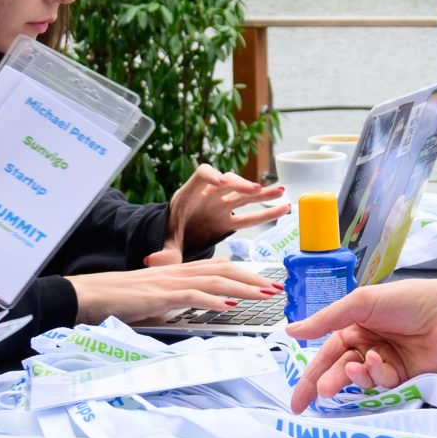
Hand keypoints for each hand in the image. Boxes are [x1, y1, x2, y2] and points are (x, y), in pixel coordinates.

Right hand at [71, 258, 282, 321]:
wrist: (89, 295)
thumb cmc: (118, 299)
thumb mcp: (154, 300)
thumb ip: (175, 302)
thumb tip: (193, 310)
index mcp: (178, 272)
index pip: (219, 269)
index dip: (245, 274)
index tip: (266, 283)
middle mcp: (178, 273)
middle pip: (224, 271)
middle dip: (254, 280)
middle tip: (277, 289)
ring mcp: (170, 282)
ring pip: (215, 281)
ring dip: (243, 288)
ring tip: (265, 295)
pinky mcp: (160, 295)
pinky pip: (192, 295)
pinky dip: (213, 300)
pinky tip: (230, 304)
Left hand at [152, 163, 280, 262]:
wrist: (175, 235)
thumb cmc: (170, 233)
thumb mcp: (166, 242)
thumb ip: (164, 252)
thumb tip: (152, 261)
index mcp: (189, 196)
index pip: (201, 176)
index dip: (212, 176)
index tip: (222, 181)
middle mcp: (208, 197)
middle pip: (227, 183)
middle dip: (240, 185)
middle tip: (254, 189)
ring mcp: (220, 206)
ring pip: (243, 195)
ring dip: (261, 193)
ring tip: (280, 190)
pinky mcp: (229, 220)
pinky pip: (250, 215)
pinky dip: (266, 210)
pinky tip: (283, 206)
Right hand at [286, 273, 436, 410]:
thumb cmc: (406, 301)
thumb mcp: (361, 303)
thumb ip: (326, 320)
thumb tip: (290, 330)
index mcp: (354, 328)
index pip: (326, 356)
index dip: (310, 378)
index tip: (297, 400)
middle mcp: (367, 347)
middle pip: (339, 373)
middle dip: (329, 384)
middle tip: (321, 395)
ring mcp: (385, 363)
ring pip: (360, 381)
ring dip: (355, 377)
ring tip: (358, 368)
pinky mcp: (403, 378)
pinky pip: (382, 383)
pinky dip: (379, 374)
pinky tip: (382, 361)